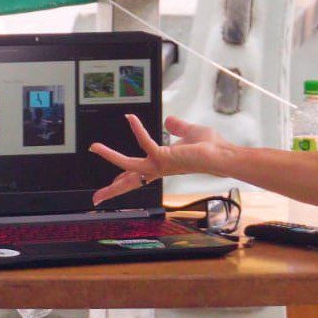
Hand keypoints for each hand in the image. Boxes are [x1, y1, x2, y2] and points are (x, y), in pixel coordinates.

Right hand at [90, 115, 226, 204]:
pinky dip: (137, 129)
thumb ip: (178, 127)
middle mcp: (159, 168)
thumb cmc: (211, 147)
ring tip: (94, 147)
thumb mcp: (189, 133)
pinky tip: (130, 118)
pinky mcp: (164, 157)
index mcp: (163, 165)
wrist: (223, 155)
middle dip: (112, 190)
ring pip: (128, 165)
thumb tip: (168, 120)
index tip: (114, 183)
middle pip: (131, 181)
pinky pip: (145, 142)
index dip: (126, 180)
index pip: (140, 175)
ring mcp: (160, 164)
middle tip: (95, 198)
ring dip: (110, 155)